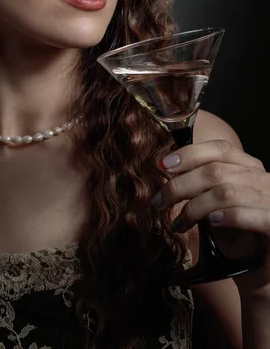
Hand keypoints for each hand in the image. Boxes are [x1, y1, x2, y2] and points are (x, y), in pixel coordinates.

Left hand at [151, 139, 269, 294]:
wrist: (264, 270)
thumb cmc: (239, 236)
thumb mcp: (218, 205)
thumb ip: (203, 186)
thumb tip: (168, 172)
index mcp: (251, 168)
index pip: (220, 149)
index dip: (189, 154)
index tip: (163, 166)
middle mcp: (264, 179)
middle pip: (215, 171)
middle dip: (180, 185)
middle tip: (160, 201)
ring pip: (225, 192)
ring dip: (194, 207)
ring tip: (179, 222)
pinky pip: (244, 213)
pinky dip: (223, 216)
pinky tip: (210, 223)